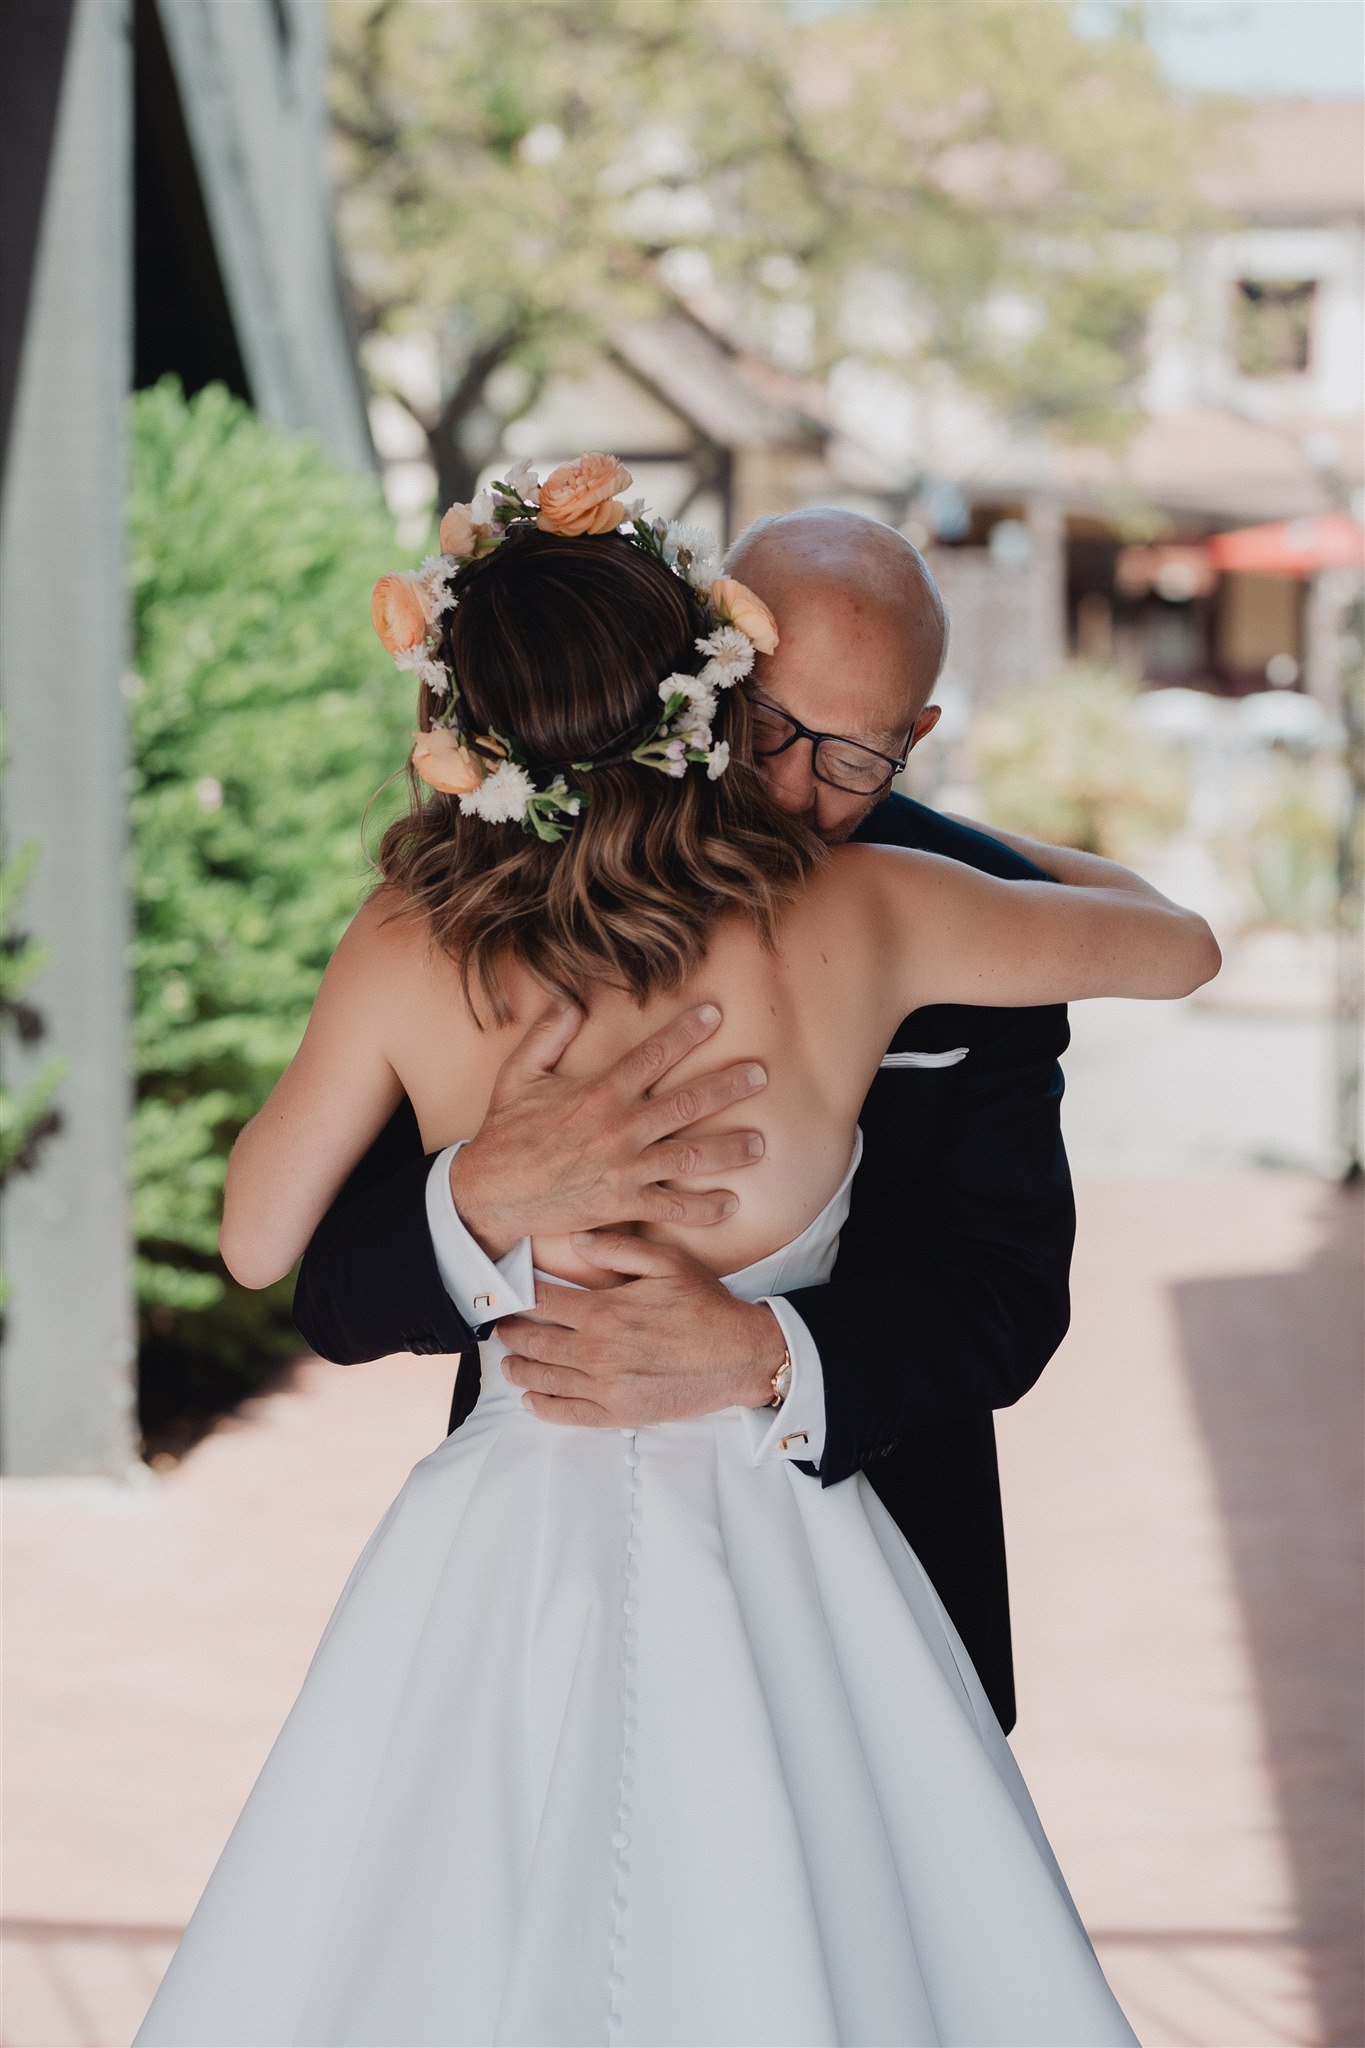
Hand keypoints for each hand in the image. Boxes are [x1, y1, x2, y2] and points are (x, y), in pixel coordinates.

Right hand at [448, 1002, 767, 1257]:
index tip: (716, 1015)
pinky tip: (729, 1204)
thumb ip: (546, 1036)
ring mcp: (625, 1168)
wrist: (489, 1193)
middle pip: (688, 1102)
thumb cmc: (505, 1133)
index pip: (654, 1054)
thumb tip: (572, 1003)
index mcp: (600, 1092)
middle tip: (761, 1075)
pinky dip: (703, 1210)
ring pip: (691, 1156)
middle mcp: (620, 1128)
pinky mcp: (622, 1205)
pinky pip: (672, 1208)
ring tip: (760, 1143)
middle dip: (729, 1086)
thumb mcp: (518, 1074)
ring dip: (729, 1149)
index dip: (686, 1032)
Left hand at [498, 1233, 787, 1427]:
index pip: (541, 1302)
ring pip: (544, 1378)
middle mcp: (597, 1351)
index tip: (505, 1295)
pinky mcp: (618, 1414)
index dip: (517, 1297)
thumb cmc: (706, 1306)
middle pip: (534, 1341)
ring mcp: (605, 1386)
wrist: (740, 1356)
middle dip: (510, 1333)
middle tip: (500, 1328)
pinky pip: (567, 1414)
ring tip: (509, 1361)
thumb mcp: (667, 1262)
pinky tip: (531, 1399)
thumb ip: (619, 1248)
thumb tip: (578, 1239)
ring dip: (519, 1368)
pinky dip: (542, 1407)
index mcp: (604, 1311)